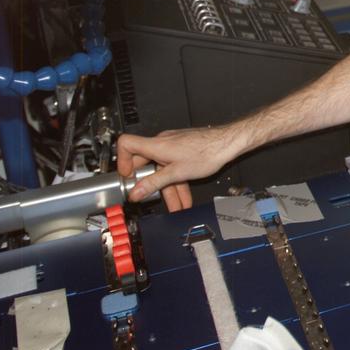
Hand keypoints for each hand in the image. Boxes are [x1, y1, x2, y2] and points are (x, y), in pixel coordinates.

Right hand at [116, 126, 235, 210]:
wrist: (228, 143)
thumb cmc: (207, 152)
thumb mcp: (177, 173)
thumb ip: (155, 183)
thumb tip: (136, 192)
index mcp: (156, 145)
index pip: (126, 144)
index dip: (121, 161)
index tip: (126, 177)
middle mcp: (162, 143)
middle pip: (146, 165)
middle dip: (149, 185)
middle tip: (148, 199)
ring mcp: (172, 146)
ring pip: (163, 170)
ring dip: (168, 190)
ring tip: (175, 207)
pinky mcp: (182, 150)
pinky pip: (174, 168)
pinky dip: (177, 183)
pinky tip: (183, 198)